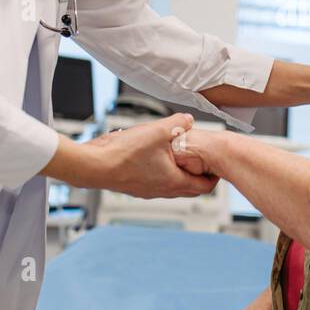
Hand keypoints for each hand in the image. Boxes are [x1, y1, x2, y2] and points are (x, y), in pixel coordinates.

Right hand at [81, 113, 217, 197]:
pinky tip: (154, 153)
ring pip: (171, 183)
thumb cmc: (123, 154)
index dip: (215, 175)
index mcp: (174, 181)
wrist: (93, 166)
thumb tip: (188, 120)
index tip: (217, 164)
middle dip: (199, 173)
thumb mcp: (158, 131)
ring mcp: (147, 190)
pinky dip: (162, 169)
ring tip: (179, 154)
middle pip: (190, 187)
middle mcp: (162, 190)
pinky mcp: (134, 185)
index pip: (205, 186)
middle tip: (203, 160)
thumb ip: (178, 123)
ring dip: (178, 170)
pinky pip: (155, 179)